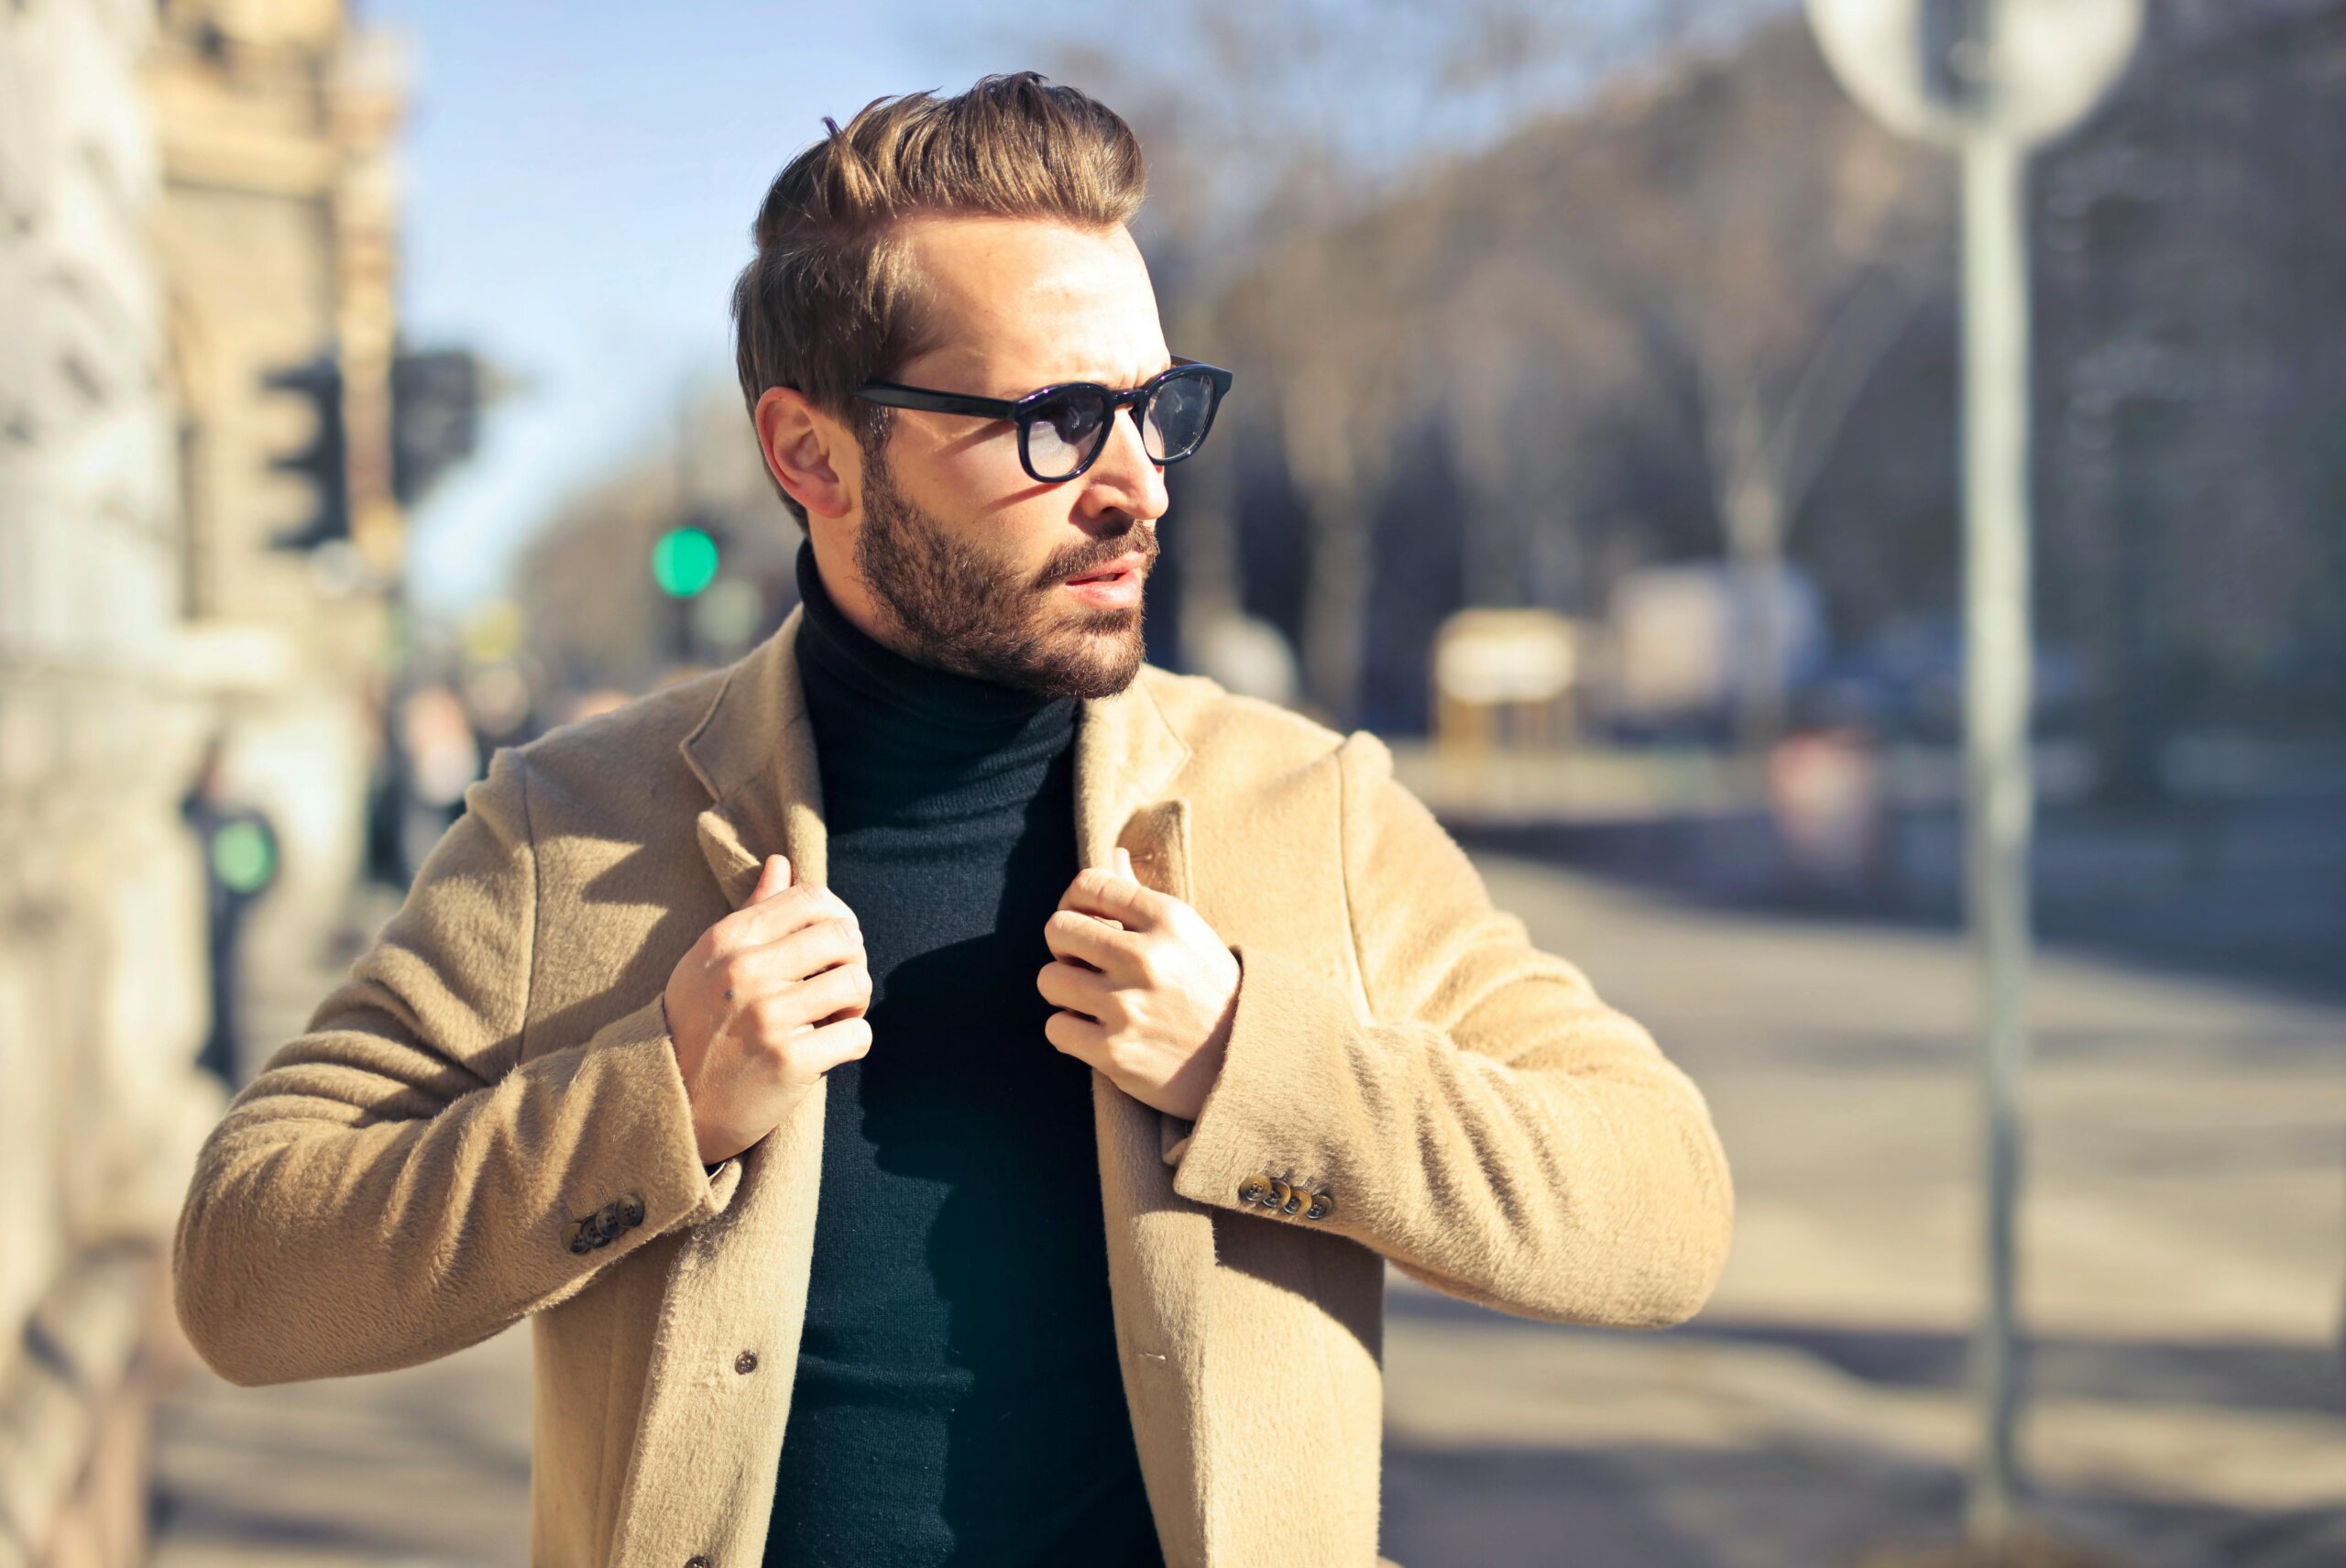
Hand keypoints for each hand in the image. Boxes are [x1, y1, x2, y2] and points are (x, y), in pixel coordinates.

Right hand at [663, 854, 871, 1164]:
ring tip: (833, 1018)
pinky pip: (857, 1035)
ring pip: (856, 983)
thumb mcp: (709, 961)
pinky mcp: (787, 1062)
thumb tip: (781, 863)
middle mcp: (745, 971)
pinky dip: (852, 1042)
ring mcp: (766, 1016)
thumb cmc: (695, 1026)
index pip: (812, 898)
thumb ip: (752, 912)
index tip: (830, 949)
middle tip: (837, 988)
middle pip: (843, 936)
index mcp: (729, 939)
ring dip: (855, 1004)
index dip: (837, 919)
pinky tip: (828, 1050)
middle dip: (852, 960)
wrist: (666, 1105)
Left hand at [1037, 847, 1240, 1120]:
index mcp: (1167, 918)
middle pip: (1057, 928)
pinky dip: (1070, 1032)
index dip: (1075, 902)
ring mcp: (1128, 1006)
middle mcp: (1146, 958)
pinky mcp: (1114, 1052)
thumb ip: (1141, 896)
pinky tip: (1095, 1032)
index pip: (1087, 885)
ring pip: (1049, 979)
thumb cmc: (1209, 989)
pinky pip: (1056, 1028)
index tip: (1086, 922)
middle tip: (1086, 964)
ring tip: (1093, 1001)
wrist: (1244, 1059)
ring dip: (1066, 992)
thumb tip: (1114, 854)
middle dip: (1065, 946)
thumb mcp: (1187, 934)